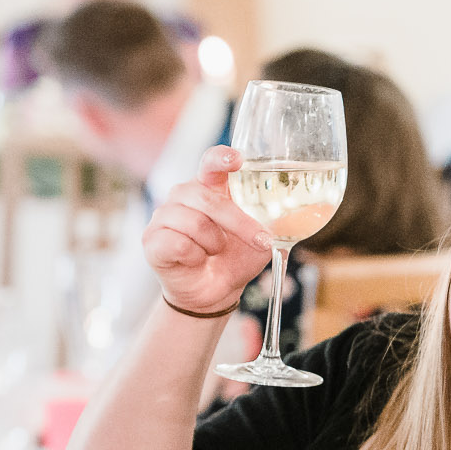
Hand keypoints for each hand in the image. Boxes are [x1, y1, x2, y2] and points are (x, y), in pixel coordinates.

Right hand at [141, 146, 276, 315]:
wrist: (215, 291)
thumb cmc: (235, 257)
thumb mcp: (261, 237)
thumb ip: (273, 221)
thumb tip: (298, 211)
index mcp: (210, 187)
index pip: (211, 163)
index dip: (221, 158)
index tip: (237, 159)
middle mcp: (183, 195)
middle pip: (207, 199)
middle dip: (239, 223)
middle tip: (261, 240)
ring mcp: (164, 215)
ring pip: (193, 222)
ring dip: (214, 243)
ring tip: (216, 252)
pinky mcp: (152, 239)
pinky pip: (177, 243)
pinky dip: (195, 256)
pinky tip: (197, 260)